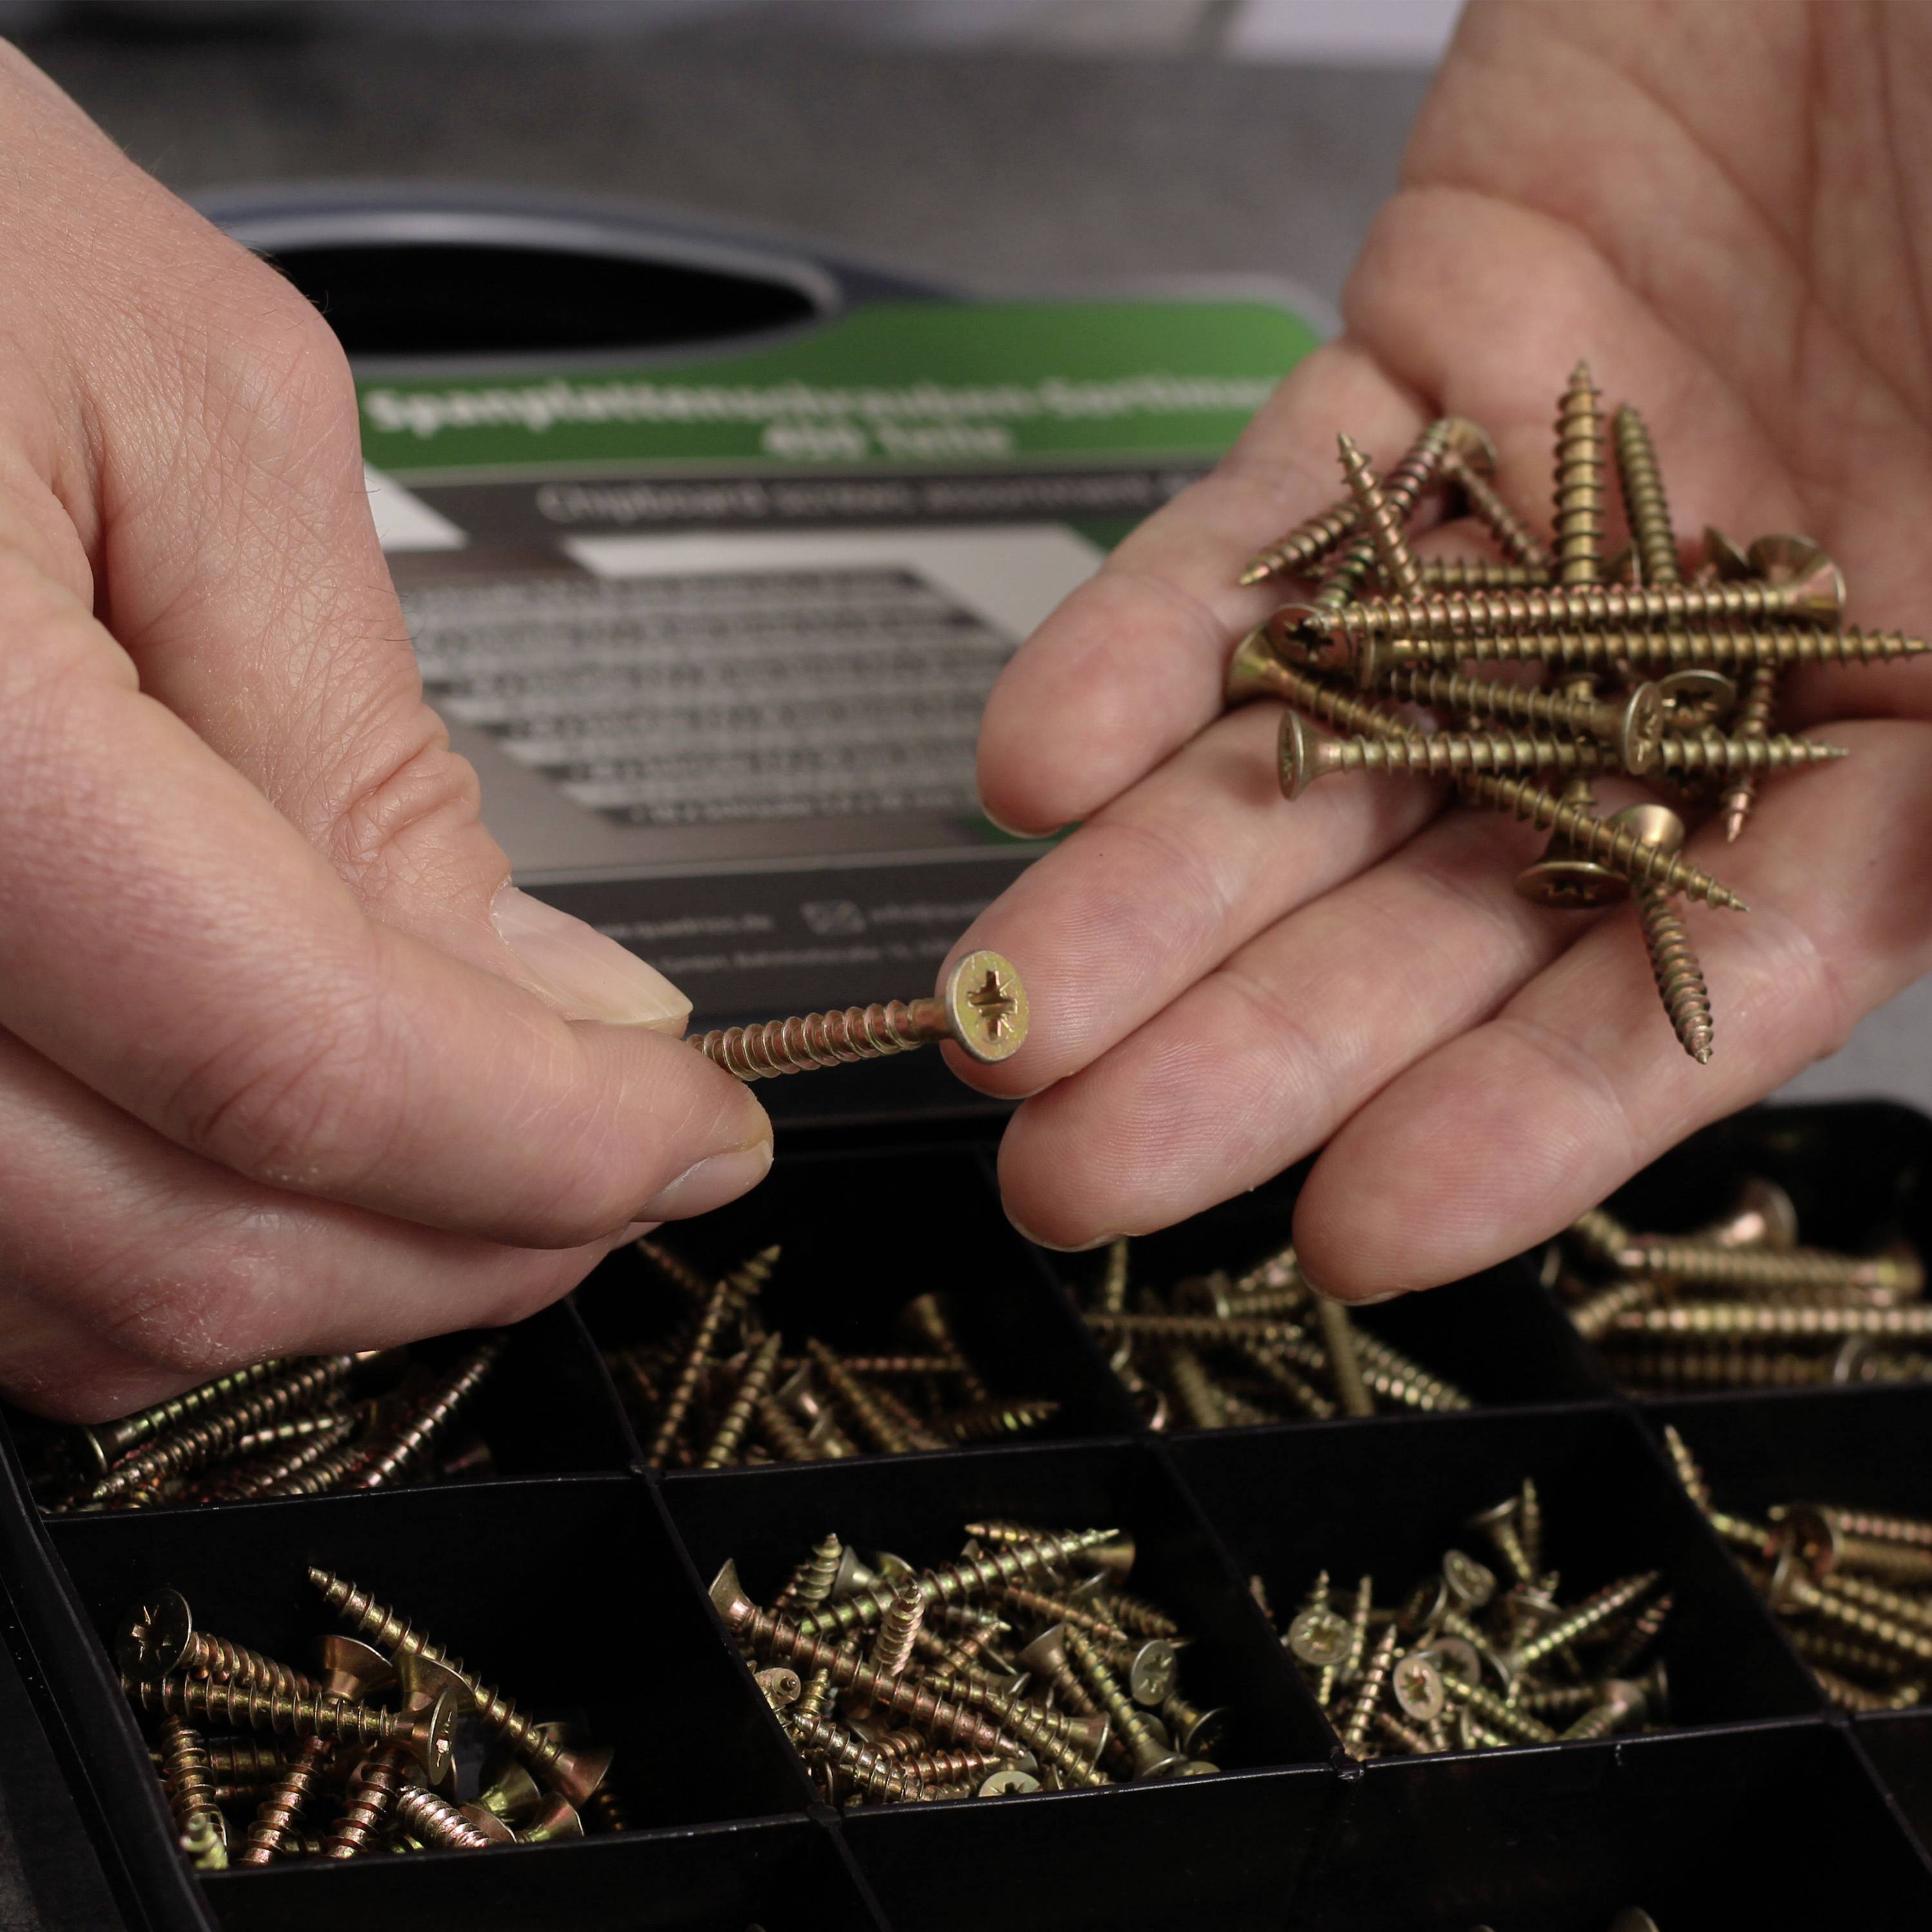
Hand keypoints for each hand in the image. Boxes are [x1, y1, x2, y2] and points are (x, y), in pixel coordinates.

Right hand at [0, 50, 770, 1419]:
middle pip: (193, 1241)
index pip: (302, 1060)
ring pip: (77, 1301)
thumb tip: (551, 994)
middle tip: (622, 1164)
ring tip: (485, 1158)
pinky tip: (277, 1149)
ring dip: (330, 1267)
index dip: (552, 1140)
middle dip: (474, 1235)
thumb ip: (367, 743)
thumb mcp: (192, 410)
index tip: (690, 1129)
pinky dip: (160, 1240)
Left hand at [954, 0, 1931, 1294]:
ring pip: (1324, 743)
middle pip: (1453, 899)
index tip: (1351, 1240)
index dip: (1525, 1125)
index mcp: (1916, 715)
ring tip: (1004, 1022)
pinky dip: (1147, 646)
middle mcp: (1716, 644)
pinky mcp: (1431, 361)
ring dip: (1152, 889)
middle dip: (1260, 1048)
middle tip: (1080, 1180)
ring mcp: (1556, 512)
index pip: (1699, 981)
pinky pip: (1266, 530)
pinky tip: (1037, 763)